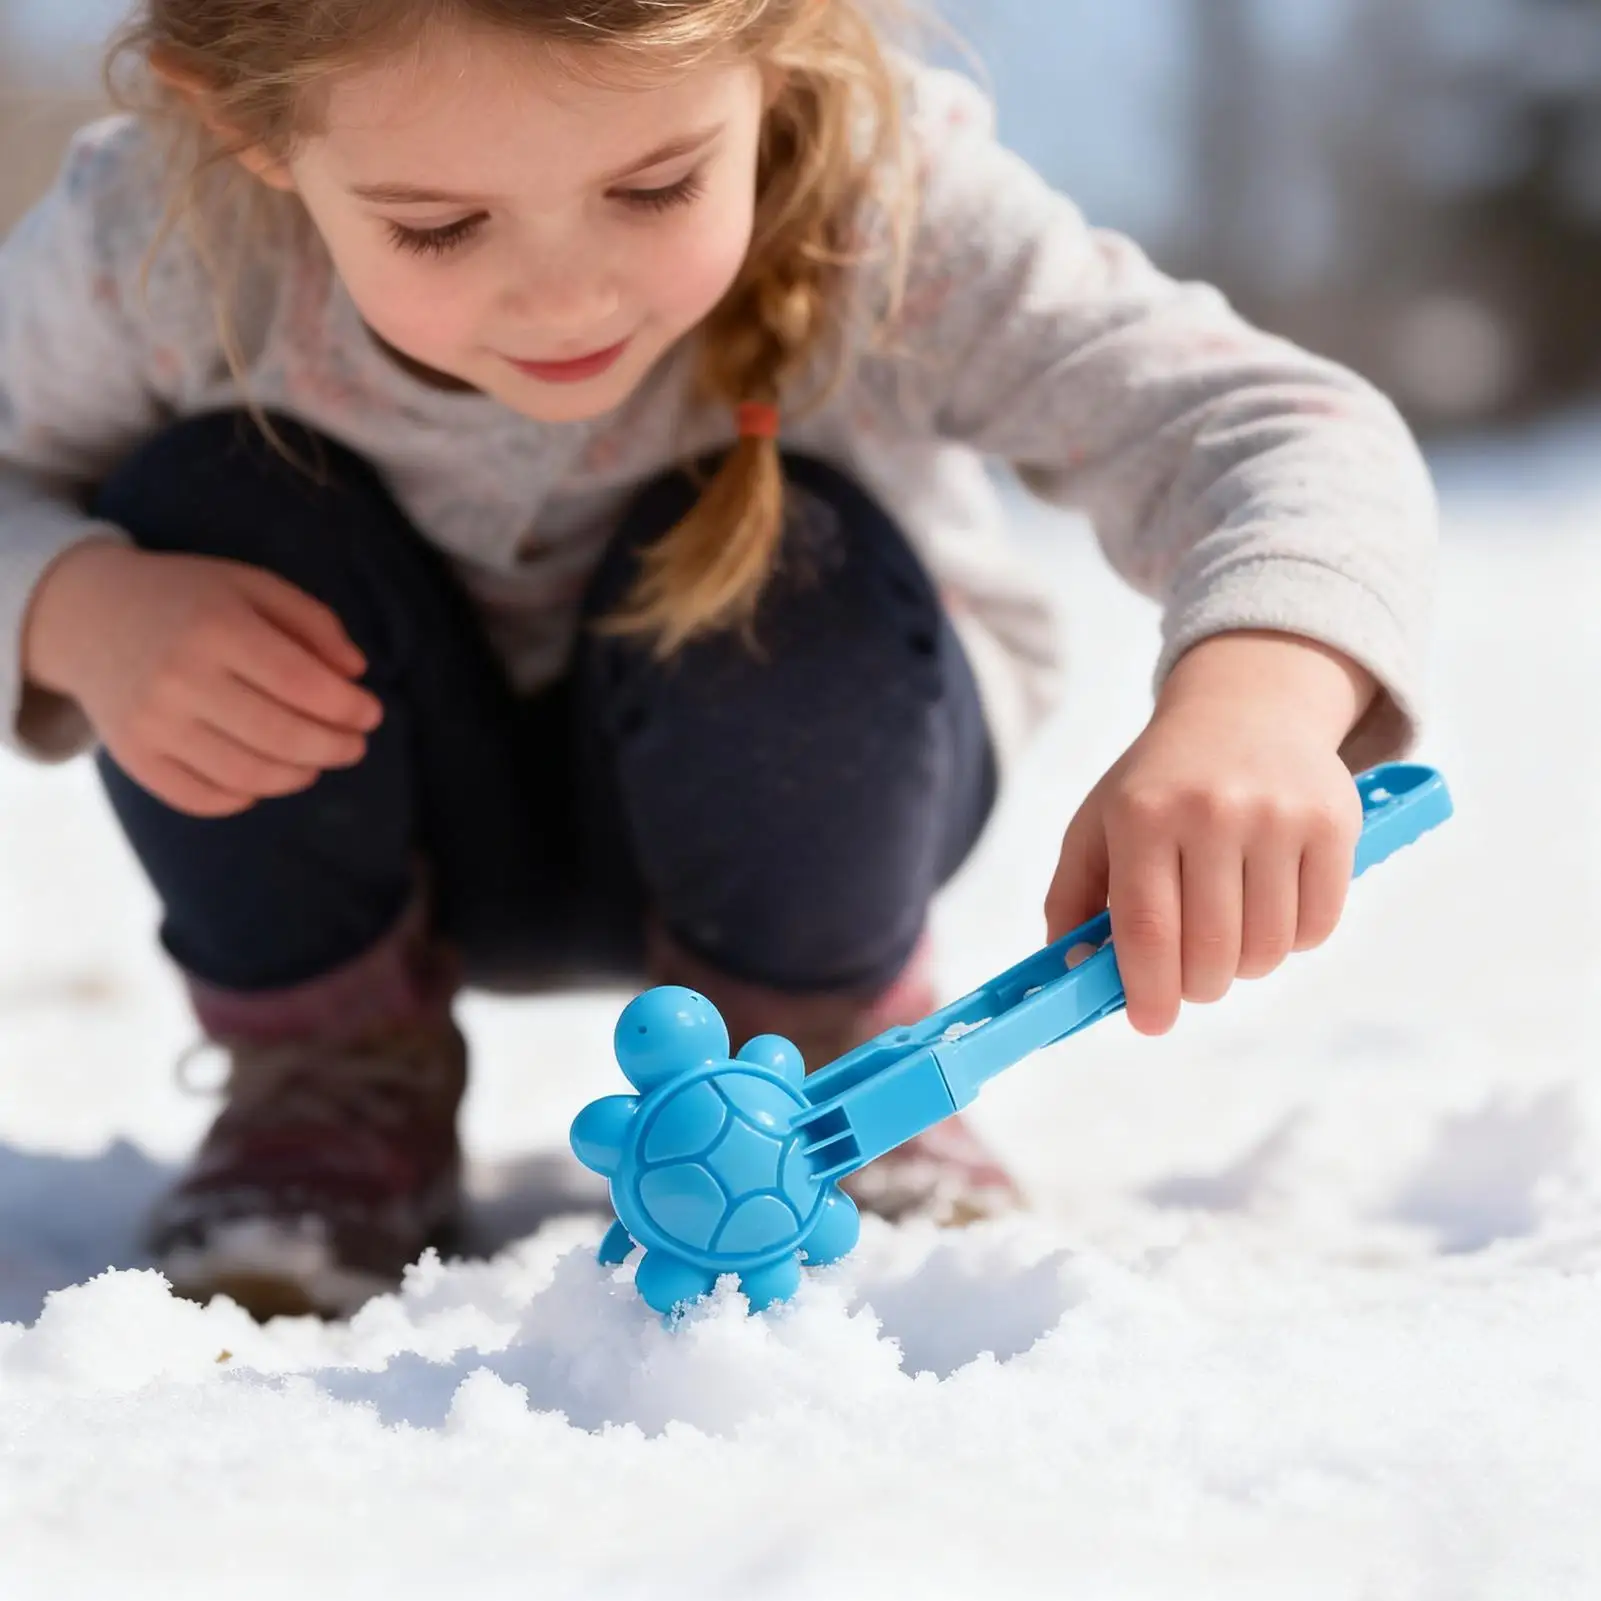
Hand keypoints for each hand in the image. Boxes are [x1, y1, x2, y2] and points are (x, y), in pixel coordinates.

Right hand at [22, 541, 382, 816]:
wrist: (86, 614)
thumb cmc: (188, 598)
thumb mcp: (252, 586)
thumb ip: (313, 622)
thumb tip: (356, 675)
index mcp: (217, 627)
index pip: (303, 685)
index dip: (349, 708)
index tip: (371, 713)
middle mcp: (181, 678)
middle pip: (282, 736)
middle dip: (335, 748)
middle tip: (355, 746)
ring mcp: (153, 723)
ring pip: (248, 775)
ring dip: (298, 776)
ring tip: (315, 761)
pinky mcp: (134, 757)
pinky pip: (203, 798)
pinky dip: (245, 796)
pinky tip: (264, 777)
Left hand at [1045, 631, 1374, 1035]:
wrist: (1243, 710)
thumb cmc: (1158, 785)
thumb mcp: (1096, 826)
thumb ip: (1072, 901)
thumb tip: (1074, 972)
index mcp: (1141, 814)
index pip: (1148, 930)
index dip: (1149, 991)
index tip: (1150, 1021)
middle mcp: (1211, 811)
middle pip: (1211, 953)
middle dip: (1197, 986)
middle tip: (1190, 977)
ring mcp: (1277, 815)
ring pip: (1267, 950)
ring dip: (1245, 965)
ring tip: (1228, 933)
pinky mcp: (1333, 822)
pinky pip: (1316, 927)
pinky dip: (1292, 940)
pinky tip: (1270, 907)